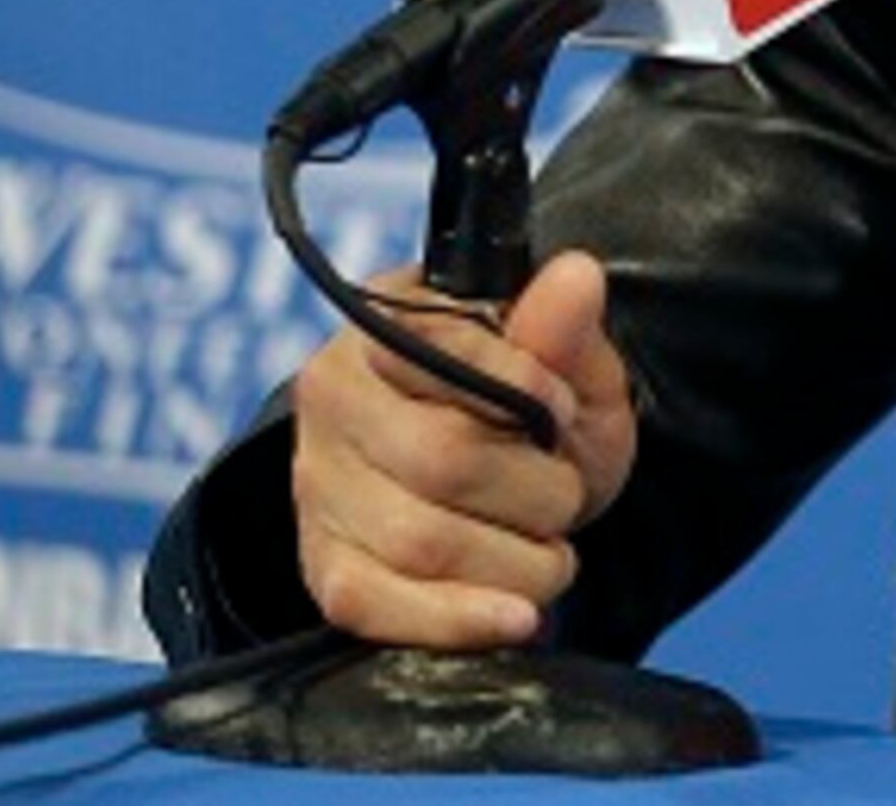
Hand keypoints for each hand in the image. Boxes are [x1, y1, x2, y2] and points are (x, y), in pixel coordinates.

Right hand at [286, 251, 638, 647]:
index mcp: (387, 326)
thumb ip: (565, 330)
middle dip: (537, 491)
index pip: (454, 356)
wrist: (497, 480)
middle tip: (565, 493)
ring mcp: (319, 488)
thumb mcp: (569, 366)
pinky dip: (458, 619)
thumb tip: (577, 276)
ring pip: (422, 541)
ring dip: (518, 560)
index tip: (566, 412)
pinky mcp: (321, 566)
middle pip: (445, 460)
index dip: (533, 393)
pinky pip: (375, 607)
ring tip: (549, 551)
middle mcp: (333, 401)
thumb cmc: (533, 413)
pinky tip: (517, 614)